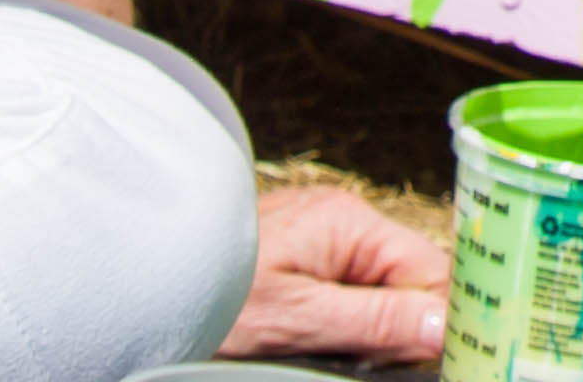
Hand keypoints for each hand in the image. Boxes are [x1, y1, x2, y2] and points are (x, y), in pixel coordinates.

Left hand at [218, 179, 452, 364]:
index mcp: (351, 225)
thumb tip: (447, 326)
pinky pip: (340, 291)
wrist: (135, 281)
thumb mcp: (297, 321)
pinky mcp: (294, 257)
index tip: (434, 362)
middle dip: (394, 329)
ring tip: (322, 351)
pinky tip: (306, 342)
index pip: (432, 272)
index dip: (439, 321)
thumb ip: (377, 321)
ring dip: (362, 331)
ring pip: (373, 291)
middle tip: (356, 357)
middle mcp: (341, 221)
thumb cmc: (207, 296)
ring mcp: (317, 236)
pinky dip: (334, 322)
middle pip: (405, 282)